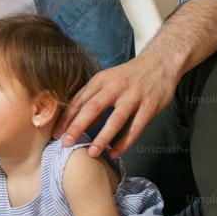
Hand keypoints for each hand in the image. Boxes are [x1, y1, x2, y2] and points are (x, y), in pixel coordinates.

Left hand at [53, 52, 176, 157]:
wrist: (160, 62)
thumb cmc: (129, 75)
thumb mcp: (107, 81)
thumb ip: (93, 100)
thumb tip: (78, 124)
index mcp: (101, 81)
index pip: (79, 100)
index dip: (66, 118)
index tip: (56, 133)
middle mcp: (115, 87)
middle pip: (93, 108)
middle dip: (77, 127)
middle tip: (66, 143)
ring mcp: (134, 97)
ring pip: (115, 120)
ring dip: (102, 138)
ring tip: (92, 153)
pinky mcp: (150, 106)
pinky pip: (135, 128)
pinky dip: (125, 142)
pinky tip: (115, 153)